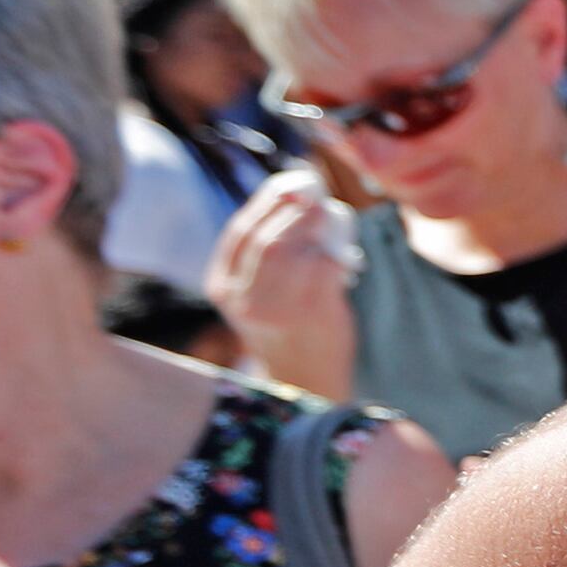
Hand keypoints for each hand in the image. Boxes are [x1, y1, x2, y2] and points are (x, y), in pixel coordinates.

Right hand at [203, 177, 358, 393]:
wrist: (305, 381)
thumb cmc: (288, 328)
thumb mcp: (258, 294)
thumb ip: (264, 255)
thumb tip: (293, 197)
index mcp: (223, 287)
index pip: (238, 232)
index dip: (265, 203)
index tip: (288, 185)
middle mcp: (242, 298)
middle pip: (265, 237)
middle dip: (293, 209)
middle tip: (316, 196)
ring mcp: (274, 307)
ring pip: (291, 248)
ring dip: (315, 224)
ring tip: (330, 216)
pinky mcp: (310, 311)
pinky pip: (323, 265)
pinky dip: (335, 252)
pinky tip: (343, 255)